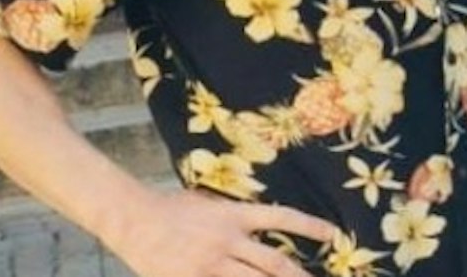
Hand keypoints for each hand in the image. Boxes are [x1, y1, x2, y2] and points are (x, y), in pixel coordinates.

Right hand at [104, 186, 337, 276]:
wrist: (134, 219)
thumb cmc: (170, 208)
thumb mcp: (207, 201)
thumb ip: (233, 214)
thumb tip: (257, 222)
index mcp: (233, 215)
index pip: (280, 217)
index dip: (308, 226)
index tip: (332, 234)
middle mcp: (227, 241)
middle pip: (273, 262)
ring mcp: (210, 265)